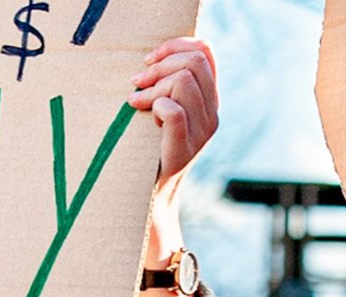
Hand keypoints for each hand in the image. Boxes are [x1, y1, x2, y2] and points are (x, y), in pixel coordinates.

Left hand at [131, 37, 216, 296]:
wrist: (147, 202)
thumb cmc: (144, 155)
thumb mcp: (157, 115)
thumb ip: (165, 87)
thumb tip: (152, 59)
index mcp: (208, 103)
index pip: (206, 53)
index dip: (177, 45)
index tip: (150, 60)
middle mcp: (211, 116)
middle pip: (195, 63)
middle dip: (161, 65)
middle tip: (137, 84)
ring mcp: (200, 134)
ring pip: (183, 81)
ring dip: (152, 87)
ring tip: (134, 103)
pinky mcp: (183, 150)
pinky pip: (172, 111)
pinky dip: (153, 106)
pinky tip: (138, 115)